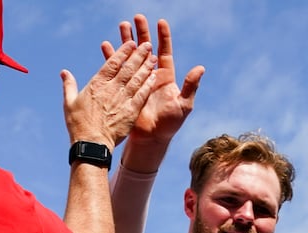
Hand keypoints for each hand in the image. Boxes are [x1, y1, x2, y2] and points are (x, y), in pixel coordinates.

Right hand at [61, 38, 157, 147]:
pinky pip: (142, 94)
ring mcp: (123, 99)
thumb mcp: (69, 103)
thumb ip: (69, 85)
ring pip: (137, 78)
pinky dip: (148, 84)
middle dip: (139, 54)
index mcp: (97, 84)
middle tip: (147, 44)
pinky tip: (154, 77)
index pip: (112, 62)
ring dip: (146, 67)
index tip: (131, 43)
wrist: (91, 144)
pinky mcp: (131, 111)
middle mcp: (112, 89)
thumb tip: (64, 72)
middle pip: (128, 67)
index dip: (123, 51)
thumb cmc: (78, 125)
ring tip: (153, 57)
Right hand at [101, 16, 202, 148]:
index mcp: (166, 76)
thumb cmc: (170, 124)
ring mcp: (137, 80)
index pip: (164, 52)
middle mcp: (151, 75)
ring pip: (131, 55)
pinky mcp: (125, 87)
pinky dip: (112, 57)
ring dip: (126, 41)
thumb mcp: (184, 105)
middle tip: (137, 18)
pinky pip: (117, 69)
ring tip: (123, 25)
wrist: (151, 139)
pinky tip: (107, 46)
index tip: (160, 22)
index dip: (163, 37)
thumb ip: (190, 86)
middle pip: (146, 49)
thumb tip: (200, 68)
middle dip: (142, 32)